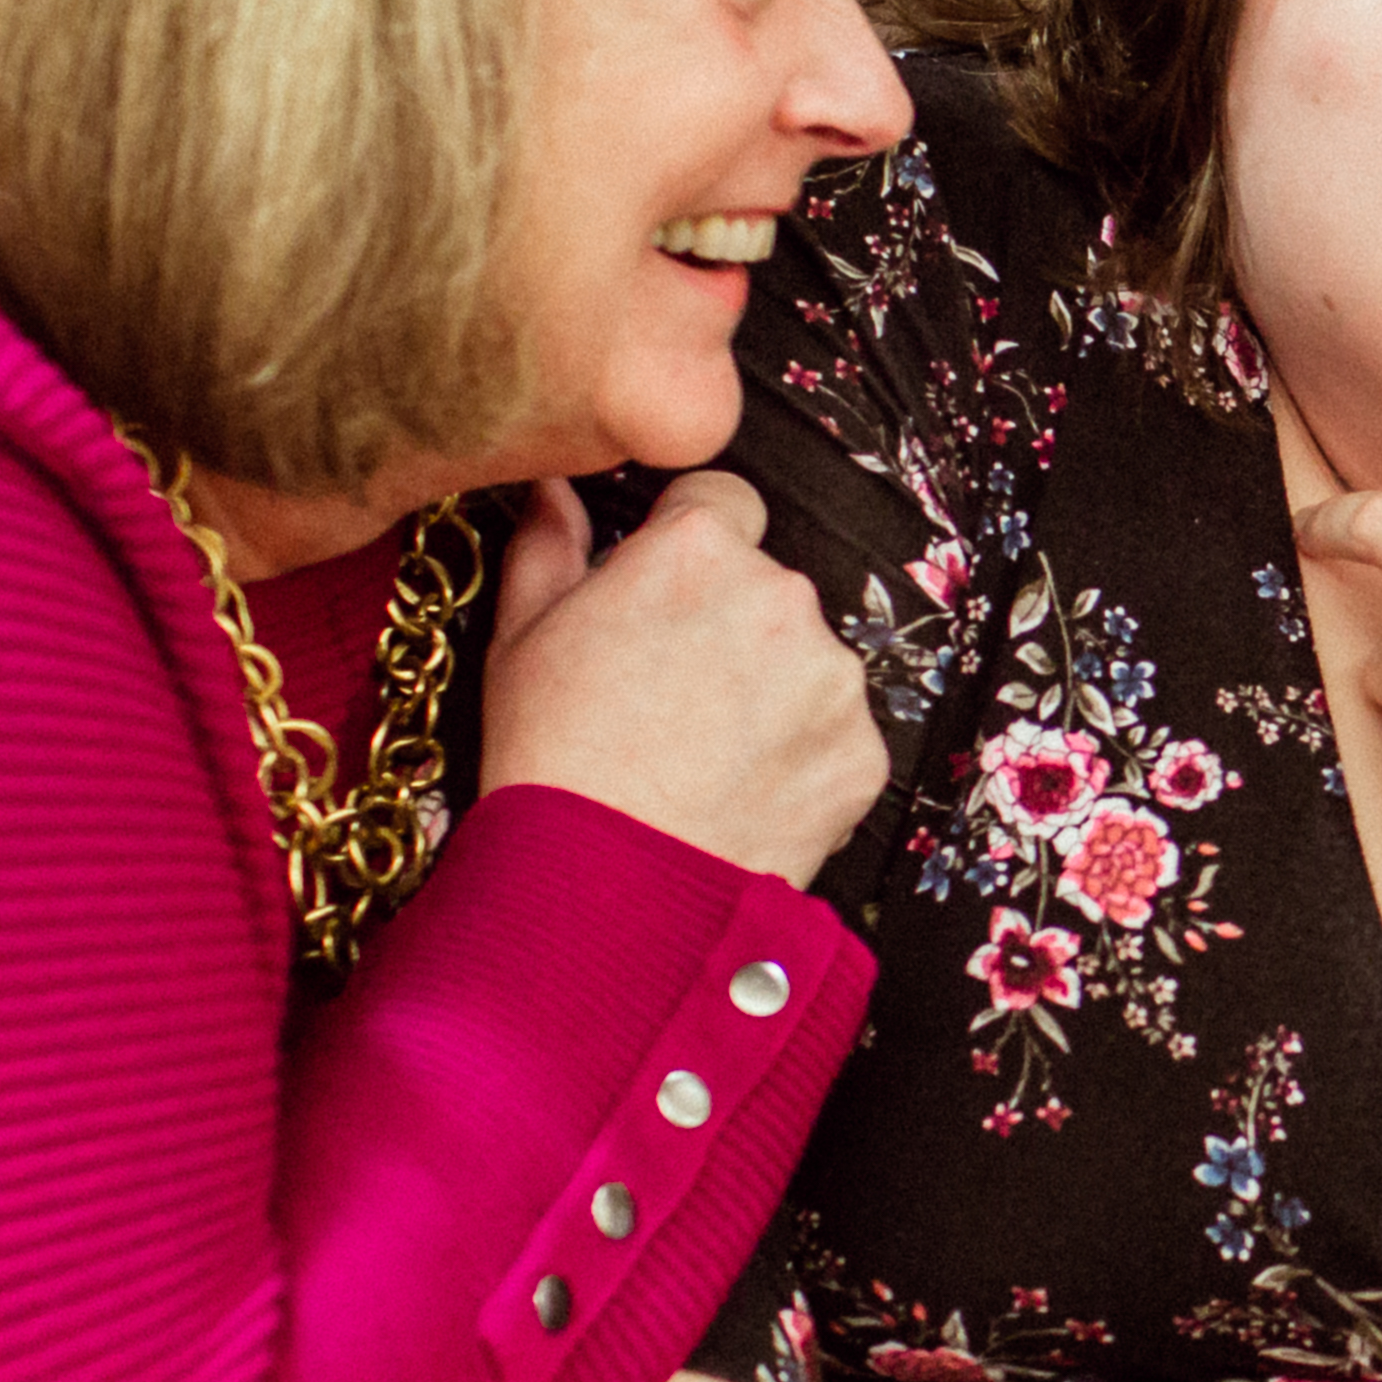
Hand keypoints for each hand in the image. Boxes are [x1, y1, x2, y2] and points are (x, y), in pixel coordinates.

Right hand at [478, 472, 887, 887]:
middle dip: (729, 625)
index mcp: (696, 549)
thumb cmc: (550, 764)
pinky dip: (800, 759)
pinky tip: (740, 792)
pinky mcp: (862, 751)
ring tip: (702, 754)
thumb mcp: (518, 638)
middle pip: (766, 586)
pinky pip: (836, 736)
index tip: (667, 595)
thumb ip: (548, 543)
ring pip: (808, 661)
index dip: (690, 544)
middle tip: (670, 694)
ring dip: (772, 691)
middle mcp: (780, 596)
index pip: (721, 499)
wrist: (601, 893)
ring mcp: (832, 676)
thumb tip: (555, 488)